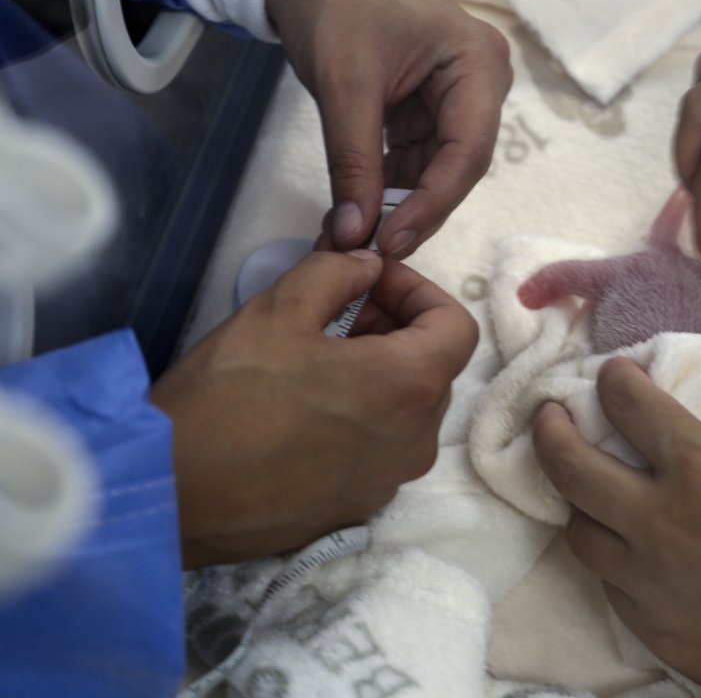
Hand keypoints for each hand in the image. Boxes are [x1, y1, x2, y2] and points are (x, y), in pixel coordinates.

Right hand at [152, 250, 477, 567]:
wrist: (169, 495)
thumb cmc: (225, 397)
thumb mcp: (278, 310)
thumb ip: (337, 274)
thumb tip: (368, 268)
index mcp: (409, 386)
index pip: (457, 327)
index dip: (419, 292)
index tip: (372, 284)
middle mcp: (416, 440)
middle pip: (433, 368)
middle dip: (396, 329)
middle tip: (339, 312)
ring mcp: (390, 481)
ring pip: (408, 411)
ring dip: (379, 373)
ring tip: (317, 358)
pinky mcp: (359, 508)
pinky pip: (380, 449)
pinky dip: (362, 418)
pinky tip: (306, 409)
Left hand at [266, 0, 512, 256]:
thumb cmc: (334, 7)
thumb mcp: (343, 86)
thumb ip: (353, 163)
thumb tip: (355, 235)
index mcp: (477, 63)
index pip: (467, 151)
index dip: (432, 203)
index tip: (392, 241)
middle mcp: (481, 82)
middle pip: (458, 166)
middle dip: (415, 210)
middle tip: (374, 251)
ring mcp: (460, 98)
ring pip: (437, 171)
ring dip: (398, 205)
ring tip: (357, 239)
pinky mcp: (433, 111)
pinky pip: (418, 160)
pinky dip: (387, 187)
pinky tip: (358, 214)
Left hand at [532, 359, 700, 697]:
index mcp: (700, 468)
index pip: (628, 405)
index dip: (614, 380)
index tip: (613, 375)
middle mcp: (658, 519)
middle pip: (570, 466)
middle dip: (550, 430)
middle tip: (550, 416)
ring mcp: (645, 578)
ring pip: (578, 531)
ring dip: (579, 504)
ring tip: (588, 493)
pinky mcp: (647, 625)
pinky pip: (610, 583)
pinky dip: (614, 560)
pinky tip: (629, 552)